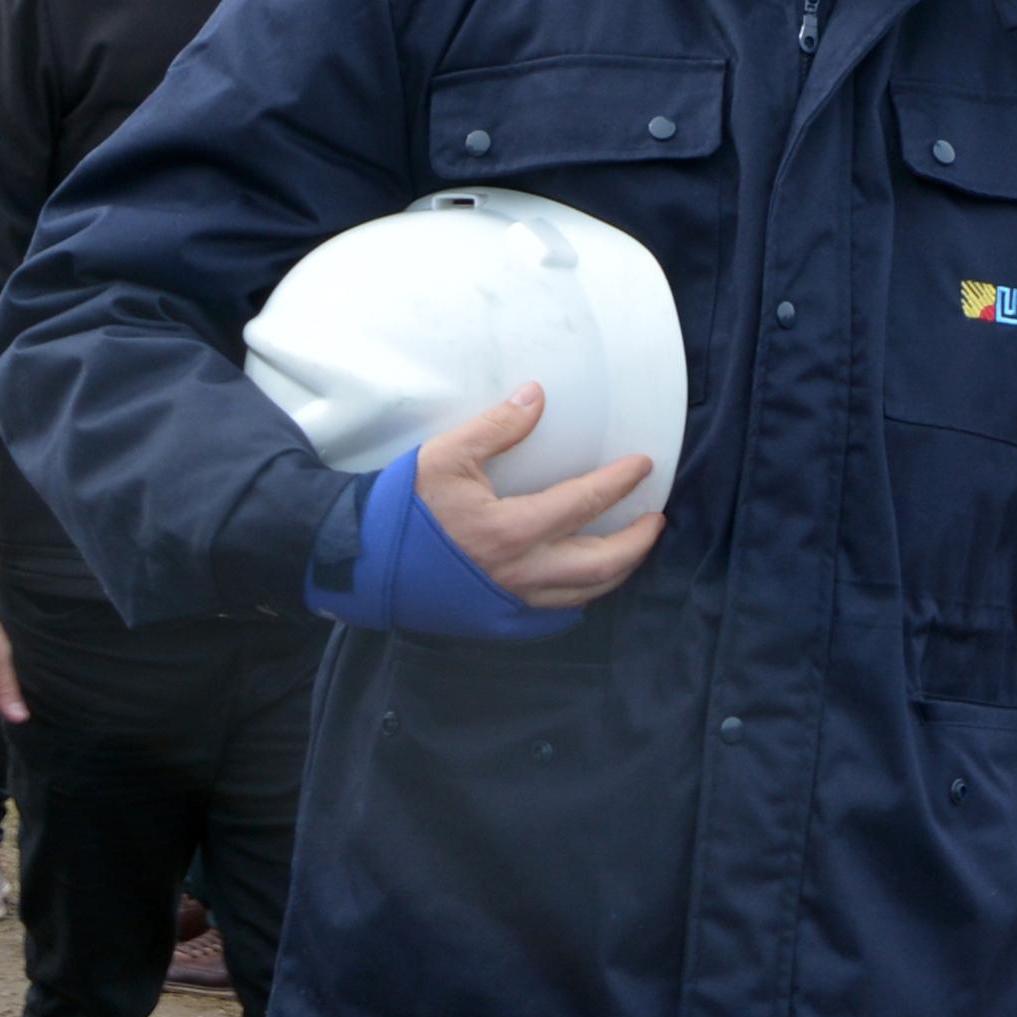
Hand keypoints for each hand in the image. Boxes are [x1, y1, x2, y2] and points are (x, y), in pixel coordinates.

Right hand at [415, 386, 661, 609]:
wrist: (362, 560)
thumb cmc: (401, 508)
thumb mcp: (445, 456)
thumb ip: (496, 427)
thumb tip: (537, 396)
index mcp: (510, 530)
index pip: (585, 503)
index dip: (620, 482)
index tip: (643, 466)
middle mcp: (520, 573)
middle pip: (601, 564)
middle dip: (638, 541)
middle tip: (654, 519)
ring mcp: (510, 602)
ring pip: (583, 594)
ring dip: (617, 571)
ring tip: (630, 549)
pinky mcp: (497, 619)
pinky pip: (553, 616)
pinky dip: (578, 599)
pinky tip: (582, 584)